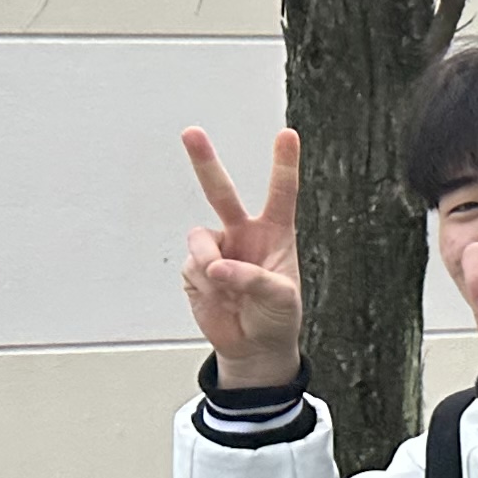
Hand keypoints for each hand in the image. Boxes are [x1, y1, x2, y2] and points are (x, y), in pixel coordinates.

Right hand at [181, 127, 304, 387]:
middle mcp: (243, 234)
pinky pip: (192, 267)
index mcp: (274, 233)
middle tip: (191, 132)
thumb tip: (218, 267)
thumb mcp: (282, 298)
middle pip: (221, 192)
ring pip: (201, 239)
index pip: (281, 193)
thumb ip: (254, 279)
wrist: (255, 345)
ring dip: (212, 264)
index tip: (287, 134)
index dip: (283, 163)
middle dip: (204, 162)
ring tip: (228, 288)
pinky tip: (218, 297)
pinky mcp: (195, 269)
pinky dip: (204, 285)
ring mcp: (217, 249)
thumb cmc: (277, 315)